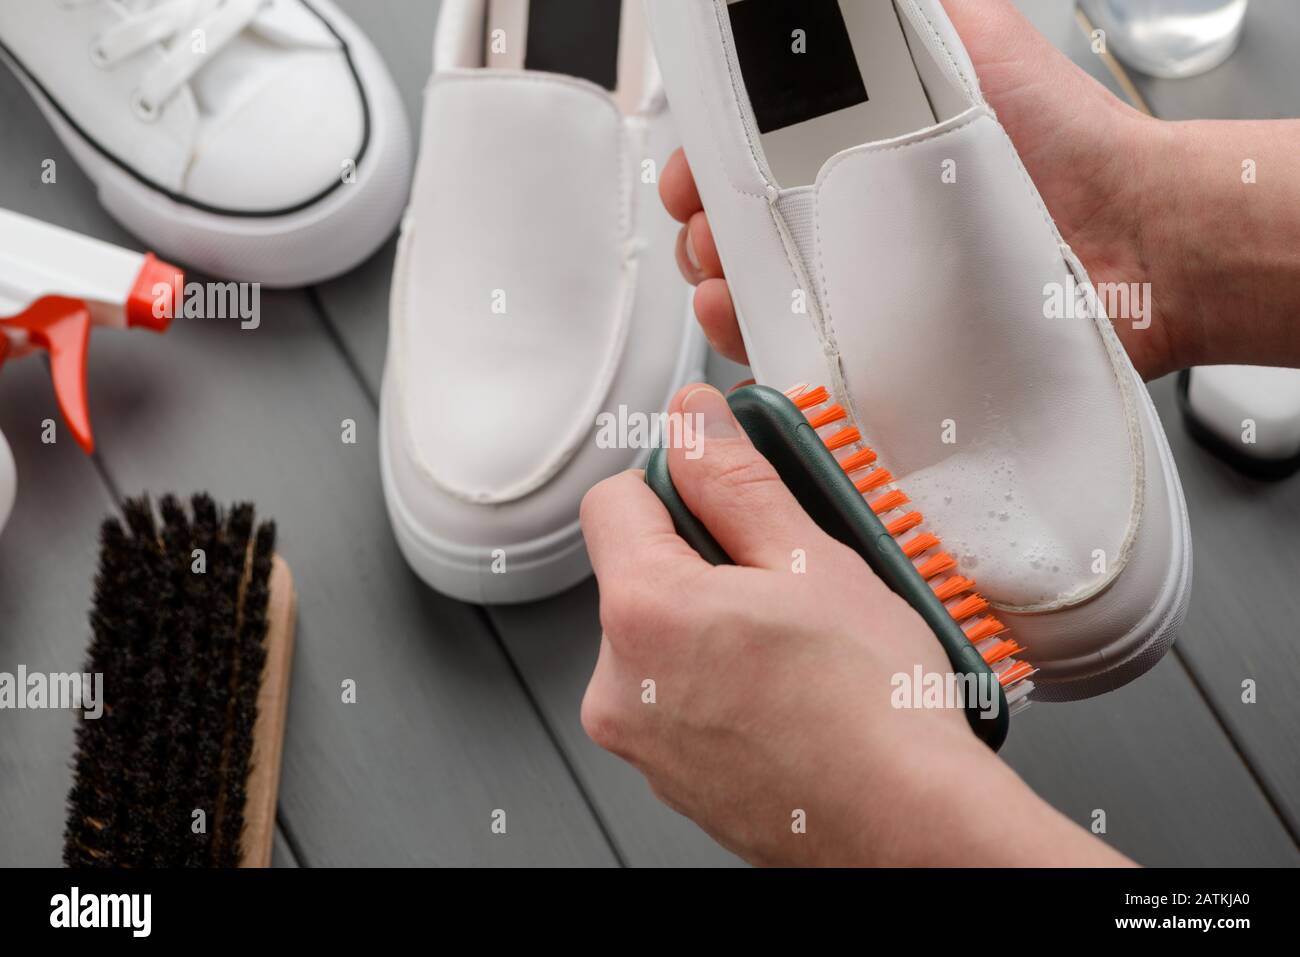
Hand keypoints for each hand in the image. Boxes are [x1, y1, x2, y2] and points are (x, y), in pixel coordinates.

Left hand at [580, 384, 1127, 865]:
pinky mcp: (671, 777)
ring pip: (661, 637)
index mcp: (641, 614)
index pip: (614, 500)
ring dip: (714, 622)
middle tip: (783, 576)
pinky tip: (786, 688)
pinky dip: (719, 680)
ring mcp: (642, 741)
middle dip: (703, 559)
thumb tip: (694, 419)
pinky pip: (678, 697)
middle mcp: (620, 685)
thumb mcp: (810, 558)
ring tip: (795, 642)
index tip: (727, 494)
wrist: (909, 827)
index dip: (676, 483)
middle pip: (637, 572)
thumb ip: (736, 478)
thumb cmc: (873, 711)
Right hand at [664, 0, 1175, 379]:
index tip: (696, 167)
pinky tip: (742, 319)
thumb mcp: (967, 36)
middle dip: (701, 223)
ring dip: (714, 281)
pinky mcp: (880, 348)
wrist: (1132, 237)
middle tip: (710, 220)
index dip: (707, 161)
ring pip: (753, 291)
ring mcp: (862, 286)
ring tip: (723, 271)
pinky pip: (796, 354)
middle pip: (737, 226)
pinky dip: (750, 342)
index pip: (749, 156)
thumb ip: (902, 13)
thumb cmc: (1060, 138)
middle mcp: (851, 217)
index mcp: (854, 145)